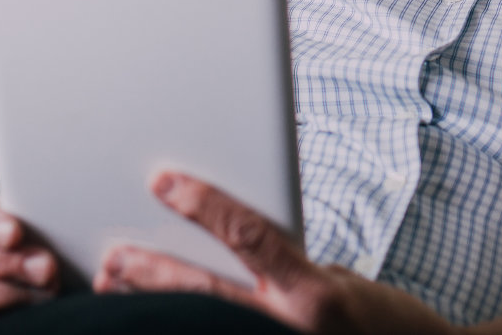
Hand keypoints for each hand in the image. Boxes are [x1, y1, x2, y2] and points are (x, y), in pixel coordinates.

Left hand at [95, 171, 456, 334]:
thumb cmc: (387, 323)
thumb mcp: (340, 281)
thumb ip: (287, 267)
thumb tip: (236, 252)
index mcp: (314, 294)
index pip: (249, 235)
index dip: (203, 203)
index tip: (165, 181)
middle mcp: (293, 327)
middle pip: (204, 293)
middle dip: (153, 271)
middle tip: (114, 255)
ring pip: (199, 323)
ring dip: (152, 306)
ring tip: (117, 287)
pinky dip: (184, 325)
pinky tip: (153, 320)